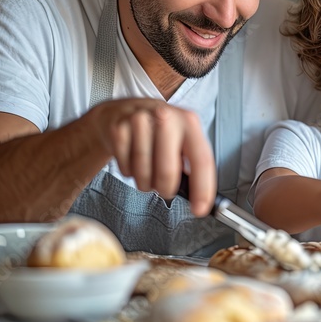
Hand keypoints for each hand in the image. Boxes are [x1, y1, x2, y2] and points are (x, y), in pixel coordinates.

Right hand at [82, 98, 214, 215]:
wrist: (122, 112)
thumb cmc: (157, 131)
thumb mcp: (181, 138)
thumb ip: (192, 163)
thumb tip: (200, 196)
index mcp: (189, 122)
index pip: (201, 159)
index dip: (202, 188)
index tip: (199, 209)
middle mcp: (166, 117)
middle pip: (168, 172)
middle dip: (166, 189)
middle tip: (165, 188)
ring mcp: (140, 120)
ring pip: (143, 173)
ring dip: (145, 182)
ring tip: (147, 170)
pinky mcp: (118, 129)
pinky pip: (125, 169)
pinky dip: (128, 172)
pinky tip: (132, 159)